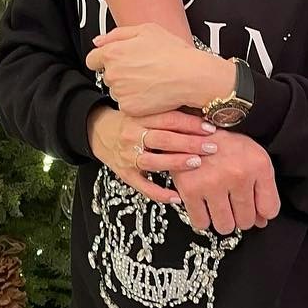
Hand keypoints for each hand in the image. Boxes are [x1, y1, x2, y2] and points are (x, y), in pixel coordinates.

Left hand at [86, 23, 231, 117]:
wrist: (191, 76)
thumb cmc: (172, 52)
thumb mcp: (146, 30)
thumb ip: (117, 34)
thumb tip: (98, 41)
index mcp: (112, 52)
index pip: (93, 59)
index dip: (104, 59)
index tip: (118, 60)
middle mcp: (112, 73)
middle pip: (107, 75)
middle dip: (120, 72)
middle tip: (142, 69)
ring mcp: (119, 92)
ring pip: (117, 90)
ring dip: (128, 87)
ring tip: (150, 80)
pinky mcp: (129, 108)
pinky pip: (127, 104)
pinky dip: (137, 100)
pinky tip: (152, 92)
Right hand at [88, 104, 219, 207]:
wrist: (97, 132)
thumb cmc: (128, 121)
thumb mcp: (143, 111)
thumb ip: (166, 114)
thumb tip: (202, 115)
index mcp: (139, 118)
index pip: (168, 119)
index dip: (190, 124)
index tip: (210, 128)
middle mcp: (132, 136)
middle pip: (163, 139)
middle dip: (189, 143)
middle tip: (210, 147)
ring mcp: (128, 156)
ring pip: (153, 161)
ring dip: (176, 163)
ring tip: (197, 163)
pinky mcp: (125, 174)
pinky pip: (143, 186)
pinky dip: (160, 193)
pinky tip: (177, 197)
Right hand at [172, 130, 280, 235]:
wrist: (195, 129)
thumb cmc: (227, 146)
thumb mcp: (253, 159)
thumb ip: (263, 191)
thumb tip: (261, 222)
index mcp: (258, 165)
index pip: (270, 209)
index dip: (262, 212)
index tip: (254, 206)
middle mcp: (237, 175)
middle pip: (246, 221)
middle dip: (241, 216)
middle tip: (233, 201)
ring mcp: (212, 183)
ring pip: (225, 226)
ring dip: (223, 220)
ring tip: (219, 203)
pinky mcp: (189, 189)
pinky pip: (201, 223)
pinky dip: (203, 218)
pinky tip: (204, 205)